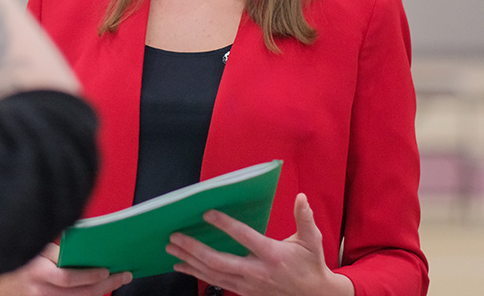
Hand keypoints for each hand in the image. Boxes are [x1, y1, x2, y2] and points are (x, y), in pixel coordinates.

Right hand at [0, 243, 131, 295]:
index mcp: (38, 271)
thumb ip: (56, 249)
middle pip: (80, 293)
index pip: (68, 278)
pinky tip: (100, 290)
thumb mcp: (35, 249)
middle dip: (106, 284)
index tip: (107, 270)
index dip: (90, 276)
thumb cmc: (18, 256)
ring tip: (117, 281)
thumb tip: (83, 240)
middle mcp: (41, 291)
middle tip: (123, 275)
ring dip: (101, 292)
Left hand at [166, 194, 353, 295]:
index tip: (207, 213)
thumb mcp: (312, 240)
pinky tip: (182, 267)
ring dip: (190, 261)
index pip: (244, 238)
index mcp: (272, 255)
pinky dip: (196, 274)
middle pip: (219, 261)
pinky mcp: (244, 291)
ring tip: (171, 249)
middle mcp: (257, 272)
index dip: (225, 225)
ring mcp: (248, 284)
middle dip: (194, 249)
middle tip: (175, 236)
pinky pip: (216, 282)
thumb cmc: (311, 264)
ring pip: (213, 274)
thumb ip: (304, 218)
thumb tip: (301, 197)